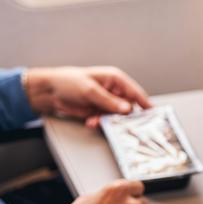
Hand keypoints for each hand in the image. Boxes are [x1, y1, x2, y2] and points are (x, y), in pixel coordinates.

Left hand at [24, 66, 151, 128]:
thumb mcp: (90, 91)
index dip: (145, 104)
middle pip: (128, 107)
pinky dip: (100, 123)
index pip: (135, 92)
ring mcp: (106, 102)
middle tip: (119, 124)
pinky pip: (106, 121)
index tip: (153, 115)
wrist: (49, 92)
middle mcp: (113, 91)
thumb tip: (127, 109)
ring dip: (108, 121)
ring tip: (96, 121)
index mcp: (115, 79)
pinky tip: (91, 122)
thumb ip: (109, 102)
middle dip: (123, 117)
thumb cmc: (68, 82)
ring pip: (116, 117)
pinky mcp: (98, 112)